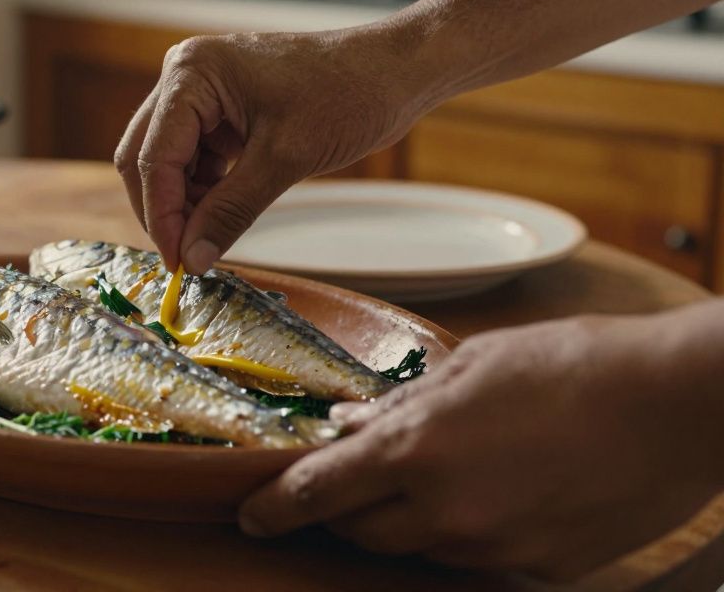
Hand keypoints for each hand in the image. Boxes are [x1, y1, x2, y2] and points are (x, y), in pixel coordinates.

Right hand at [113, 27, 435, 272]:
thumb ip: (231, 210)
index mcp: (193, 74)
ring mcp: (202, 92)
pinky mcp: (221, 110)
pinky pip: (195, 158)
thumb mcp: (285, 159)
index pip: (153, 156)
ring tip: (207, 241)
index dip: (161, 215)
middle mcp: (186, 76)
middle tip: (185, 259)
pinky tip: (219, 219)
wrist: (396, 71)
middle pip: (146, 156)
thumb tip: (192, 259)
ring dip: (182, 204)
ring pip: (167, 162)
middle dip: (164, 211)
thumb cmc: (348, 95)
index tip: (177, 263)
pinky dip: (203, 192)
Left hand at [238, 301, 723, 580]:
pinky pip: (477, 557)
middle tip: (358, 474)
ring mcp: (496, 546)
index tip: (252, 515)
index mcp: (419, 449)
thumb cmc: (574, 363)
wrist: (678, 403)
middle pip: (361, 531)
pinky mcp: (541, 565)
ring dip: (408, 517)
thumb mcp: (472, 364)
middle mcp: (447, 510)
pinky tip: (498, 489)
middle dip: (346, 506)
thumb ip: (403, 402)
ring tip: (443, 470)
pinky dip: (466, 529)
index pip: (318, 493)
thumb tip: (351, 422)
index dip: (275, 507)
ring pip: (417, 548)